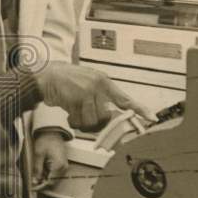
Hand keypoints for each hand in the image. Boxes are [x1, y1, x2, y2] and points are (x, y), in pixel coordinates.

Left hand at [31, 130, 68, 189]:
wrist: (52, 132)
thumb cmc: (46, 140)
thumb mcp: (39, 154)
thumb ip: (37, 169)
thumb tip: (35, 181)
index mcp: (59, 165)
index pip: (50, 182)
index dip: (41, 186)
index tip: (33, 188)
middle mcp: (64, 167)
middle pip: (53, 182)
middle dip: (42, 183)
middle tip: (32, 184)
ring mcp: (64, 166)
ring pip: (54, 178)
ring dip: (45, 179)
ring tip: (36, 175)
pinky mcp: (62, 164)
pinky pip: (55, 173)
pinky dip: (48, 174)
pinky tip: (41, 170)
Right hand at [35, 63, 153, 131]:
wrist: (46, 76)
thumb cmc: (66, 81)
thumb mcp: (87, 83)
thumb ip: (100, 97)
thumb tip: (109, 117)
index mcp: (103, 81)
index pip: (125, 98)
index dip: (139, 109)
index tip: (151, 118)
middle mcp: (98, 85)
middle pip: (105, 116)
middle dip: (95, 121)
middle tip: (84, 115)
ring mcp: (86, 92)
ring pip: (93, 121)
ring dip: (82, 122)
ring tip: (74, 112)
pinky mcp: (75, 99)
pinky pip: (79, 121)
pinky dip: (73, 121)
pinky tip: (68, 112)